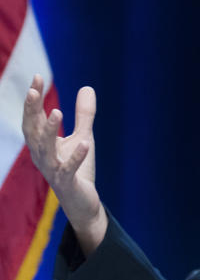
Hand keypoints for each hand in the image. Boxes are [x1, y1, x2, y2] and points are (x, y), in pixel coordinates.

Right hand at [21, 75, 105, 253]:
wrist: (82, 202)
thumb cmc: (78, 169)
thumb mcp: (83, 136)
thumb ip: (84, 115)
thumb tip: (87, 87)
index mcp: (42, 143)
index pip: (34, 117)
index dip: (34, 99)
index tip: (36, 77)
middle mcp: (42, 155)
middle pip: (33, 130)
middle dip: (31, 110)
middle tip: (32, 90)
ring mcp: (53, 170)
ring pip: (46, 149)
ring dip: (50, 130)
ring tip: (57, 112)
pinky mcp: (68, 183)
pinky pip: (69, 169)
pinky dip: (76, 156)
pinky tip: (85, 144)